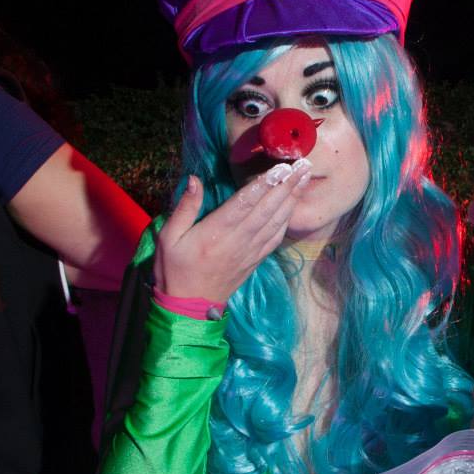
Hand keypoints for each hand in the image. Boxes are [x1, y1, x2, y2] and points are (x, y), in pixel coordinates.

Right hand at [154, 161, 311, 303]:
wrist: (189, 308)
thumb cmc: (174, 270)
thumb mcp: (169, 238)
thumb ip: (184, 208)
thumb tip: (194, 180)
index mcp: (217, 232)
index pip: (245, 202)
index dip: (264, 183)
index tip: (281, 167)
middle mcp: (238, 240)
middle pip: (267, 208)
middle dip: (287, 185)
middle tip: (303, 165)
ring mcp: (250, 251)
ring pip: (276, 221)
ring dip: (291, 198)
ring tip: (304, 177)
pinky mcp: (255, 260)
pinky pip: (275, 237)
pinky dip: (287, 220)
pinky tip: (294, 206)